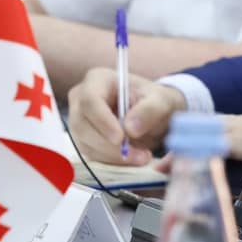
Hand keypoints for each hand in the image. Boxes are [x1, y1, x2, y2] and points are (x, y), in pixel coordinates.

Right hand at [69, 66, 183, 165]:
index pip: (90, 100)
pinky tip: (131, 159)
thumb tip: (130, 128)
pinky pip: (91, 154)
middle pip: (83, 125)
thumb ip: (149, 110)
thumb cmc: (155, 101)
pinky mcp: (84, 139)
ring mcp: (80, 120)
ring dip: (112, 156)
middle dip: (109, 145)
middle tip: (138, 155)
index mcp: (98, 80)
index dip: (102, 121)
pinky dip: (111, 160)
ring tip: (141, 157)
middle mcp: (82, 99)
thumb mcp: (161, 101)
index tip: (121, 138)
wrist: (154, 113)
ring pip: (85, 143)